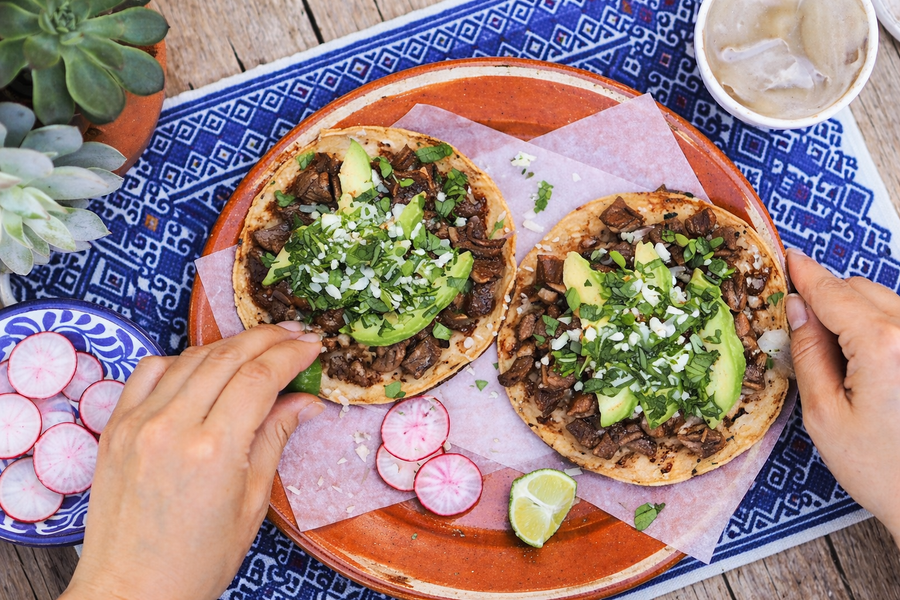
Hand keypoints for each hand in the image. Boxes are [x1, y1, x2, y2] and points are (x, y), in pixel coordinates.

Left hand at [60, 322, 324, 599]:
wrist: (130, 591)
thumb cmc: (195, 561)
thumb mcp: (251, 504)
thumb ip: (274, 440)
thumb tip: (306, 402)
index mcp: (214, 451)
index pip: (260, 378)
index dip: (291, 354)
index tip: (312, 346)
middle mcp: (172, 427)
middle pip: (228, 356)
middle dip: (269, 338)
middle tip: (296, 333)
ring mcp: (138, 423)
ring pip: (191, 357)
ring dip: (231, 345)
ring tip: (259, 346)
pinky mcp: (115, 426)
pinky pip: (150, 371)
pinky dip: (182, 359)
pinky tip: (204, 365)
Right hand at [786, 249, 899, 546]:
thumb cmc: (881, 469)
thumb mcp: (824, 414)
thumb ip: (808, 353)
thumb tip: (796, 310)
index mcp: (882, 345)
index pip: (834, 293)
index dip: (806, 274)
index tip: (788, 258)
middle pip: (860, 289)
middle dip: (828, 298)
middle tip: (798, 325)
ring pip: (883, 302)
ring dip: (854, 313)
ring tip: (834, 354)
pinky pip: (899, 323)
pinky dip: (876, 328)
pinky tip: (863, 362)